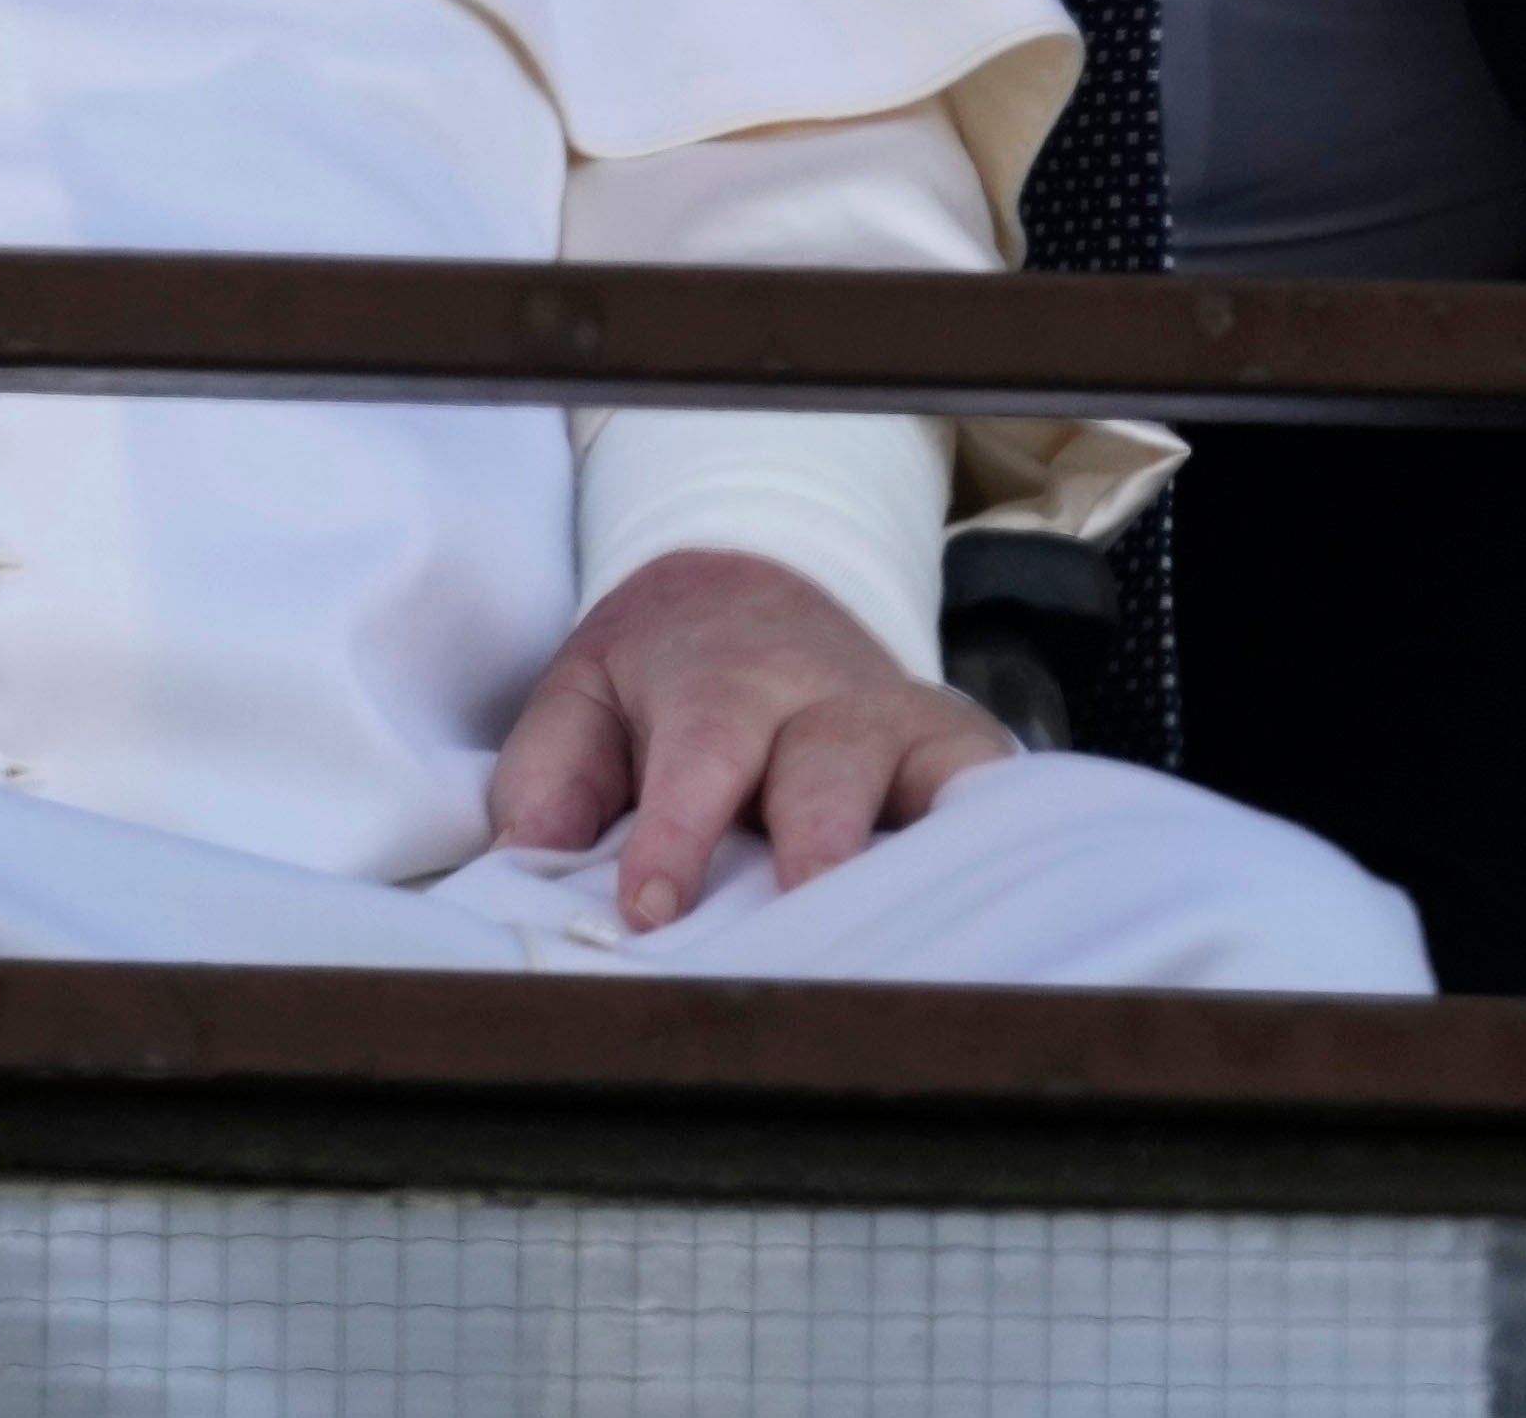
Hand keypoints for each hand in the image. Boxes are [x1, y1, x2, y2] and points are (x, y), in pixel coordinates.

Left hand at [485, 546, 1015, 931]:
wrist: (752, 585)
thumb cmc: (659, 671)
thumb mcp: (582, 694)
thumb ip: (549, 776)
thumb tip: (528, 861)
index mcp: (720, 683)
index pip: (702, 757)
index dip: (678, 837)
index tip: (651, 912)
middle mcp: (820, 700)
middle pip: (826, 774)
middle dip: (815, 850)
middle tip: (800, 927)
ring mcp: (899, 724)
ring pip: (924, 786)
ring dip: (917, 864)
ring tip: (908, 940)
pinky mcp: (956, 753)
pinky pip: (990, 796)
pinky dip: (998, 843)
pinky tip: (995, 902)